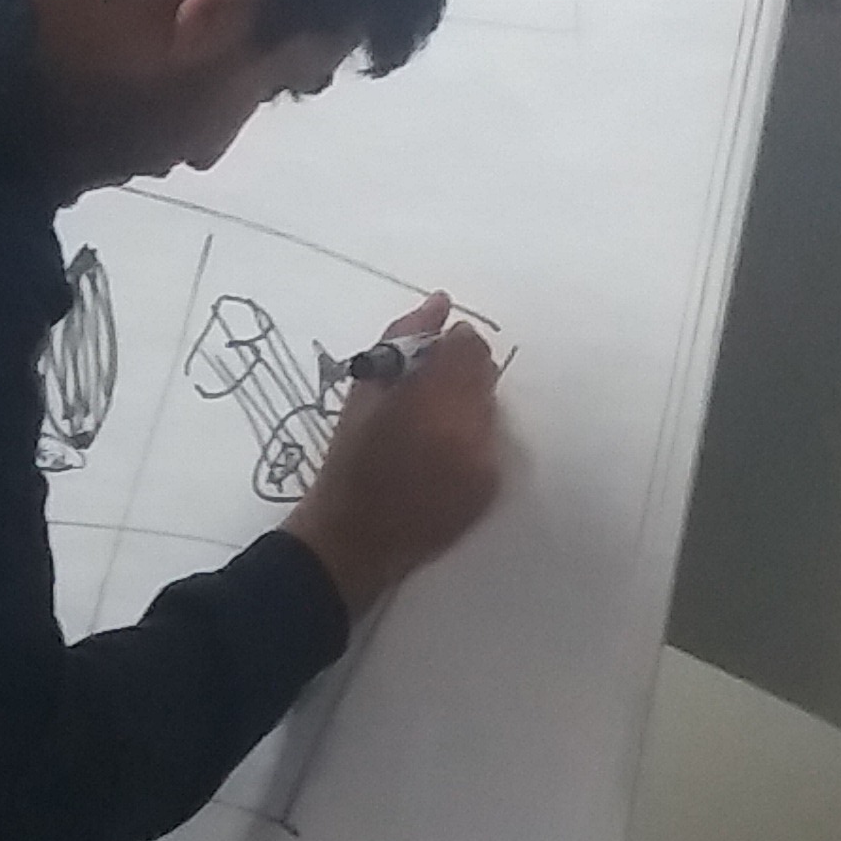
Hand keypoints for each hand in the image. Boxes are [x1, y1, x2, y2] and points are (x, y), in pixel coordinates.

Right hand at [284, 292, 503, 614]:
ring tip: (429, 430)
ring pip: (490, 410)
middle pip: (485, 376)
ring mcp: (484, 462)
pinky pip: (491, 445)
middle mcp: (469, 430)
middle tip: (427, 394)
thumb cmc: (349, 462)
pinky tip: (438, 458)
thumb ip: (403, 340)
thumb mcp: (364, 391)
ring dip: (467, 407)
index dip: (451, 345)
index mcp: (433, 401)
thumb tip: (439, 303)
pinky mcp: (490, 488)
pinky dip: (471, 441)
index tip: (431, 357)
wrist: (354, 538)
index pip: (468, 347)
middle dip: (460, 375)